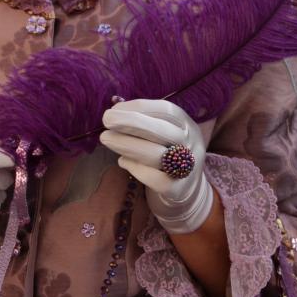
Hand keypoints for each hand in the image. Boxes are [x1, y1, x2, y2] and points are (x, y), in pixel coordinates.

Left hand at [100, 99, 212, 234]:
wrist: (186, 188)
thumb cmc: (166, 151)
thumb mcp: (162, 132)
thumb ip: (142, 121)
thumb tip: (114, 109)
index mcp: (185, 124)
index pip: (166, 110)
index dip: (138, 107)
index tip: (113, 108)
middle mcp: (190, 143)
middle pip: (163, 131)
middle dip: (131, 122)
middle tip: (106, 120)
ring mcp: (187, 167)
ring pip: (158, 155)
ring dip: (128, 145)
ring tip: (106, 138)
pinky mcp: (179, 189)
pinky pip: (157, 180)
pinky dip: (136, 169)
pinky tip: (122, 162)